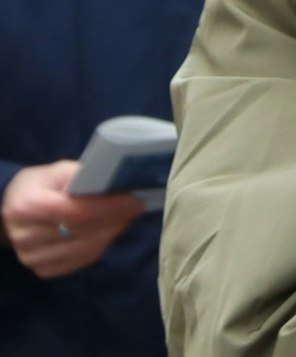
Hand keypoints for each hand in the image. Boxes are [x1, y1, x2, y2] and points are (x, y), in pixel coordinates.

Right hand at [2, 161, 146, 278]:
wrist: (13, 210)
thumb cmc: (39, 186)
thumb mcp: (57, 171)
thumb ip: (82, 175)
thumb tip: (117, 182)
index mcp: (26, 207)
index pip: (75, 211)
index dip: (109, 207)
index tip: (135, 200)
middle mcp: (25, 237)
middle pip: (83, 231)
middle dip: (115, 219)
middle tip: (136, 207)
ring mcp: (32, 258)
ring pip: (85, 248)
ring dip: (111, 232)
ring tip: (125, 217)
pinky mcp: (43, 270)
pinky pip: (81, 260)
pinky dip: (100, 245)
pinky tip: (108, 231)